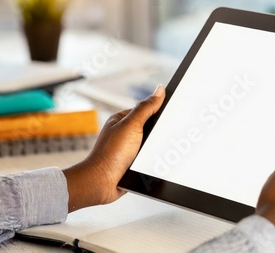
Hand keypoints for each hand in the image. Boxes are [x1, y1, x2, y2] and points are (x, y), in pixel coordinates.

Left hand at [63, 85, 165, 211]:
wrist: (102, 183)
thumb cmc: (110, 154)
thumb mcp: (132, 125)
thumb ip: (146, 108)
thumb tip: (159, 90)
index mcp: (121, 120)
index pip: (146, 110)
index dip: (159, 112)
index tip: (172, 113)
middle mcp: (124, 134)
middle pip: (150, 129)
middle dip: (158, 134)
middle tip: (166, 136)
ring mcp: (128, 150)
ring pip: (151, 145)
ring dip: (156, 150)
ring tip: (159, 152)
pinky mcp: (132, 164)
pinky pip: (149, 159)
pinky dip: (153, 161)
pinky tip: (156, 163)